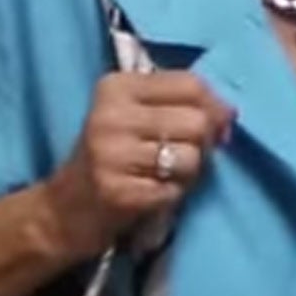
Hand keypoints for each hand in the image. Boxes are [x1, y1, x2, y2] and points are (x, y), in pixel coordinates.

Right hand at [43, 72, 234, 259]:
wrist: (64, 211)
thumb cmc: (111, 157)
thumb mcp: (135, 116)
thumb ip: (181, 104)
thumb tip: (230, 113)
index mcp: (116, 87)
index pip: (191, 84)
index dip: (214, 106)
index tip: (214, 125)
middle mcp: (110, 115)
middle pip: (197, 121)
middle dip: (202, 144)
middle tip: (181, 157)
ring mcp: (111, 155)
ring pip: (192, 158)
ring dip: (188, 173)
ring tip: (163, 176)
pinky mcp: (119, 192)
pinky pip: (175, 190)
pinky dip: (172, 195)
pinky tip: (151, 194)